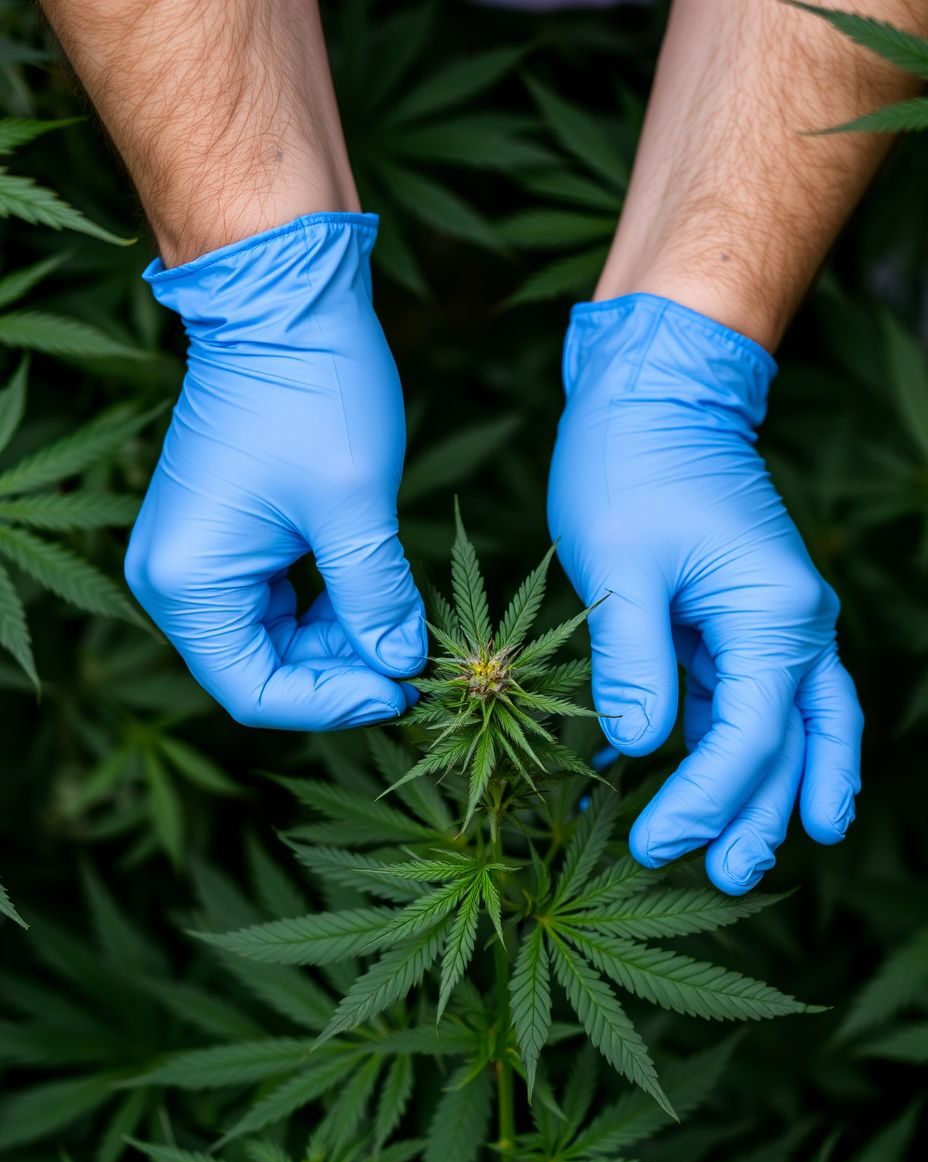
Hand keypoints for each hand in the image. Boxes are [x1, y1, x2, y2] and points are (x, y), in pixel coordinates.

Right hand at [125, 213, 425, 730]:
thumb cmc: (310, 389)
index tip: (403, 691)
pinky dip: (328, 607)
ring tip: (400, 619)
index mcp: (187, 581)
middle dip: (341, 671)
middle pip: (262, 669)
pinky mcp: (226, 534)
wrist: (281, 296)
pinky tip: (374, 592)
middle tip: (413, 658)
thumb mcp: (354, 506)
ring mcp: (198, 555)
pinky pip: (277, 600)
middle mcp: (176, 578)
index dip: (334, 703)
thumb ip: (376, 598)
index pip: (255, 690)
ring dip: (339, 641)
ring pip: (274, 639)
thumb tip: (400, 662)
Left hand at [548, 293, 862, 894]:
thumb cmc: (632, 462)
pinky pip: (738, 697)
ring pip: (782, 727)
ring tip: (737, 856)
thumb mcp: (621, 564)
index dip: (705, 798)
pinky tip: (685, 781)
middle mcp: (791, 623)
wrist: (653, 391)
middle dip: (764, 815)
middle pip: (793, 743)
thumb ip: (633, 663)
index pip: (750, 735)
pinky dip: (719, 745)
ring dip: (764, 791)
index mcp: (775, 613)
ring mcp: (767, 621)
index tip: (654, 843)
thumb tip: (641, 751)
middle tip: (727, 877)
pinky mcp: (732, 618)